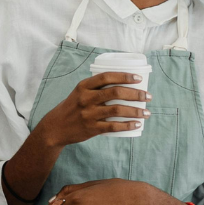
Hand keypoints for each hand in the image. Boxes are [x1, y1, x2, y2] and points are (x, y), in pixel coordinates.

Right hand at [34, 71, 151, 147]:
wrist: (55, 128)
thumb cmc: (72, 107)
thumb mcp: (79, 92)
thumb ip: (96, 88)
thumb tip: (123, 84)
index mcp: (83, 86)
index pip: (106, 77)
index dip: (124, 76)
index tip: (138, 78)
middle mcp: (86, 99)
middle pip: (115, 93)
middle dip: (135, 94)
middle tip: (148, 96)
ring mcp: (89, 114)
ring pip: (117, 110)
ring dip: (135, 111)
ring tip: (147, 112)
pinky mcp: (91, 128)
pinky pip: (113, 126)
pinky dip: (127, 125)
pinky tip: (137, 124)